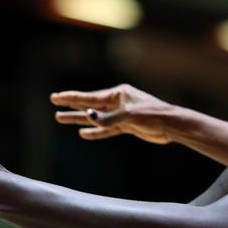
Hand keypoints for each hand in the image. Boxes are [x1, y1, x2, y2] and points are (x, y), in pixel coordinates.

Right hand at [50, 84, 173, 143]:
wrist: (172, 125)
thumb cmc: (154, 115)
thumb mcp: (130, 115)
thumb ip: (108, 118)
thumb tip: (89, 117)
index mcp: (118, 94)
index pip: (90, 97)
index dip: (72, 98)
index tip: (56, 97)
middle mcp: (118, 102)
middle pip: (90, 104)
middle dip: (72, 105)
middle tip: (54, 104)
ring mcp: (121, 114)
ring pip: (96, 117)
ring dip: (79, 119)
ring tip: (60, 119)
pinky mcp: (126, 126)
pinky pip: (107, 129)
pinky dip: (96, 131)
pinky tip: (83, 133)